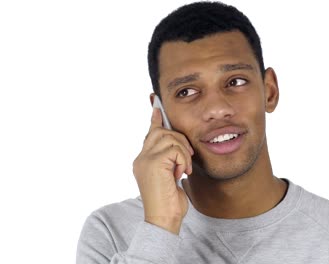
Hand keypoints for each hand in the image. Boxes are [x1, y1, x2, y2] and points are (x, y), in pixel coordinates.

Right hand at [132, 107, 193, 234]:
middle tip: (187, 157)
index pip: (150, 134)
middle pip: (162, 131)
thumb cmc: (170, 201)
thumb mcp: (170, 176)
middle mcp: (141, 158)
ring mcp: (145, 160)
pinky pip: (175, 149)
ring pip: (170, 137)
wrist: (164, 218)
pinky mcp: (154, 163)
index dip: (155, 120)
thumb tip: (176, 145)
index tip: (158, 107)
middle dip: (180, 140)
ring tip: (183, 169)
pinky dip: (183, 160)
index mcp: (143, 160)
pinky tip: (181, 174)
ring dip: (183, 152)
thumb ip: (169, 160)